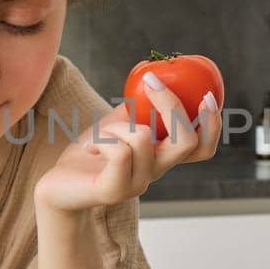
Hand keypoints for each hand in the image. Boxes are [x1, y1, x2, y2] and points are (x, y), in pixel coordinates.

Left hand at [34, 80, 221, 213]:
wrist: (57, 186)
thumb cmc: (89, 153)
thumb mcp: (117, 123)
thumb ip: (139, 108)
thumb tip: (155, 77)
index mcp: (161, 157)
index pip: (202, 148)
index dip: (212, 124)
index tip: (207, 96)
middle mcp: (155, 172)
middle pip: (187, 142)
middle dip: (172, 106)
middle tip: (152, 83)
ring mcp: (136, 185)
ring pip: (142, 137)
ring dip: (116, 124)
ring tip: (99, 135)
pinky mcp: (113, 191)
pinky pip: (119, 151)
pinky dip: (103, 139)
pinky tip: (92, 149)